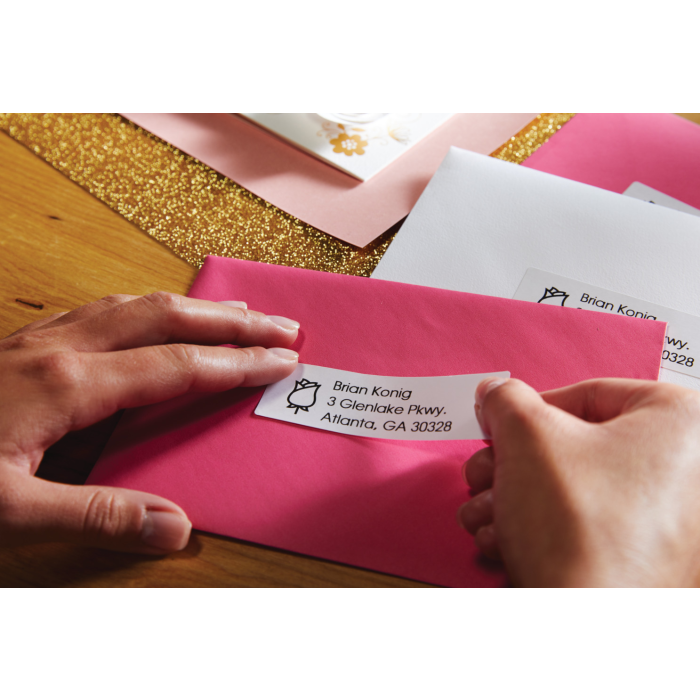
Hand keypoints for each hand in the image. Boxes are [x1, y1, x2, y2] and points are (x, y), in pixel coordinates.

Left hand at [0, 293, 299, 553]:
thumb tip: (176, 530)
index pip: (180, 366)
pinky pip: (105, 310)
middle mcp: (64, 348)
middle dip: (233, 319)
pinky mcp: (27, 342)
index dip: (238, 363)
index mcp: (70, 385)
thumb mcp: (10, 513)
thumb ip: (97, 518)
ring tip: (237, 312)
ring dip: (195, 307)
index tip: (283, 360)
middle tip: (281, 323)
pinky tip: (156, 318)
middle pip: (168, 317)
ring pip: (136, 304)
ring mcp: (43, 338)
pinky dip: (150, 308)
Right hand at [458, 377, 699, 586]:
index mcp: (682, 424)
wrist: (586, 630)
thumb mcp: (527, 436)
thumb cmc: (578, 528)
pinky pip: (588, 529)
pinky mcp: (652, 564)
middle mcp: (691, 474)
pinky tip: (504, 544)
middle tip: (482, 478)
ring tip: (485, 518)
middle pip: (575, 447)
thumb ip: (507, 399)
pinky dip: (540, 532)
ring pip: (573, 490)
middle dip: (512, 466)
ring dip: (513, 501)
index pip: (587, 395)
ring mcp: (676, 525)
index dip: (528, 413)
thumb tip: (497, 393)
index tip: (498, 431)